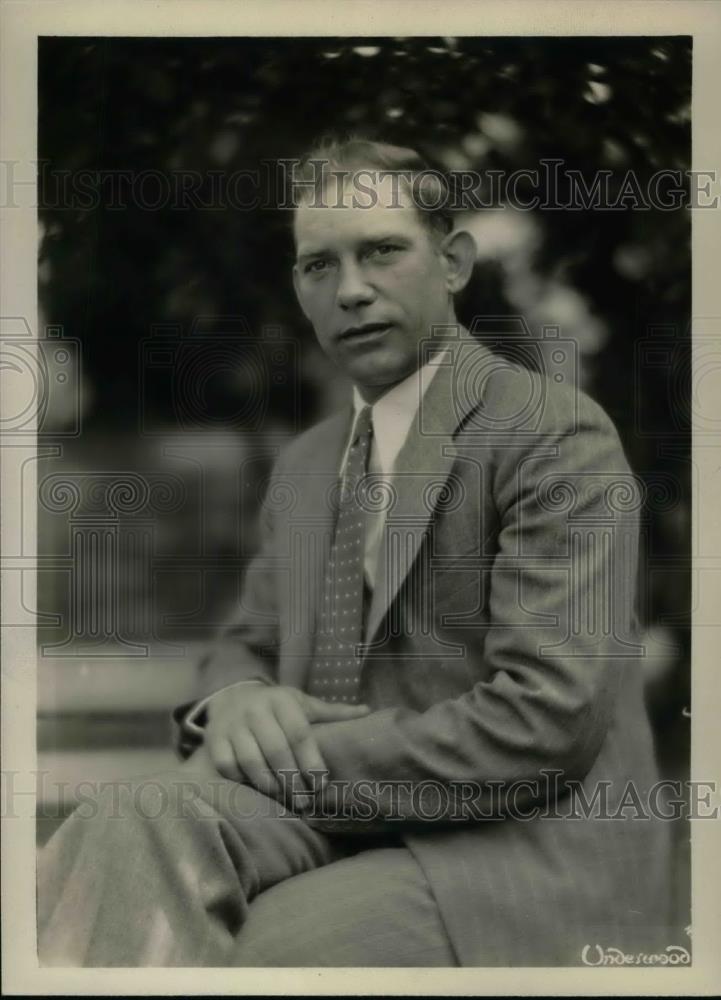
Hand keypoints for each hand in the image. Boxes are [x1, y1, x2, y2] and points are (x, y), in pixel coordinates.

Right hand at [204, 683, 369, 806]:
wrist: (233, 697)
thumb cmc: (277, 706)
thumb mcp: (303, 704)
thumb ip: (332, 712)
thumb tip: (368, 712)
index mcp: (281, 700)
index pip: (299, 733)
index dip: (311, 760)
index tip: (321, 783)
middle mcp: (255, 710)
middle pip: (276, 750)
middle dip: (292, 778)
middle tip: (305, 800)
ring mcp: (232, 726)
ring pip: (251, 761)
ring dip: (270, 784)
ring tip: (285, 798)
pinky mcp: (215, 741)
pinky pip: (228, 767)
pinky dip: (244, 781)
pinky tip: (259, 790)